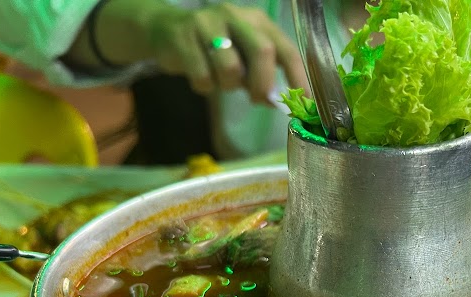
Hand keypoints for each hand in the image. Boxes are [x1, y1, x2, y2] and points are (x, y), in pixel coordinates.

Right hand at [144, 3, 307, 102]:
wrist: (166, 31)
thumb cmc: (215, 50)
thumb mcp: (245, 58)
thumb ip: (265, 76)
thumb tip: (284, 103)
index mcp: (258, 22)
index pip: (287, 50)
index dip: (298, 79)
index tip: (304, 105)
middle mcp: (236, 16)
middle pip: (263, 52)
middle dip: (263, 84)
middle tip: (257, 100)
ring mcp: (208, 23)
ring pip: (231, 68)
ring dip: (228, 86)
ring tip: (221, 81)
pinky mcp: (183, 36)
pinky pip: (203, 76)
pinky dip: (204, 87)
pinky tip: (201, 78)